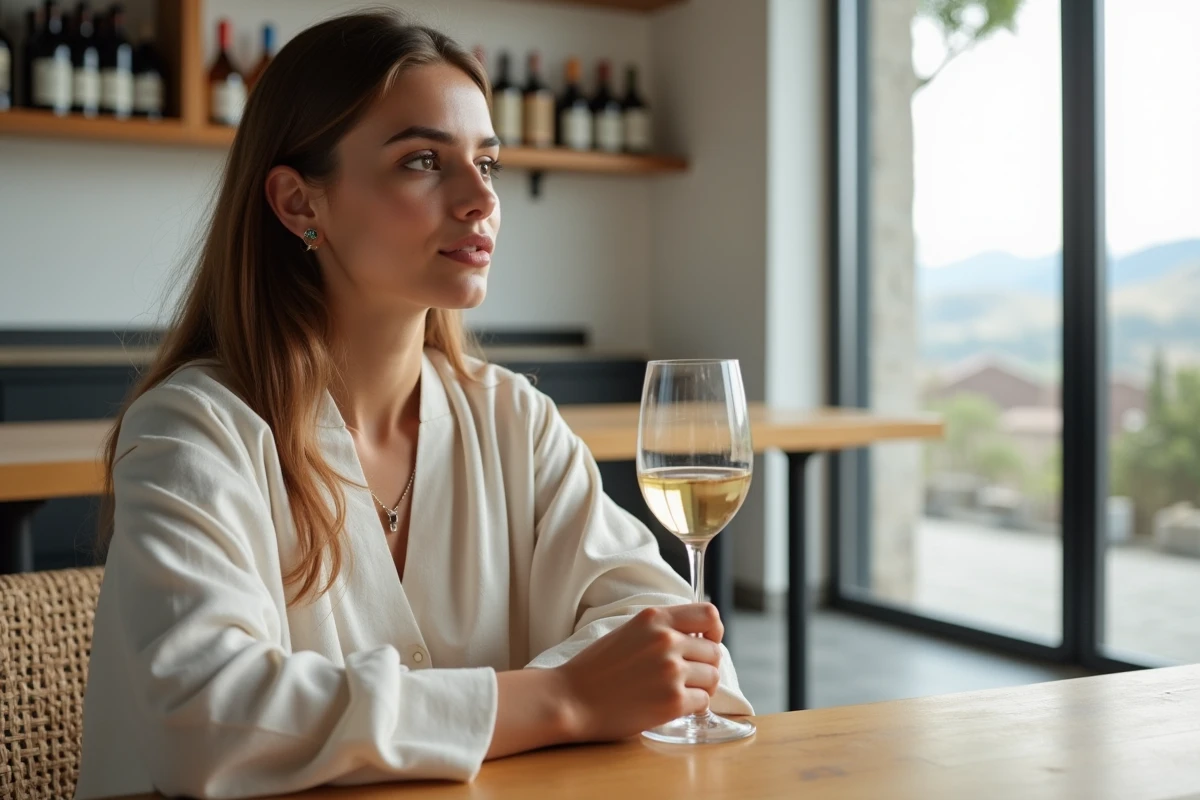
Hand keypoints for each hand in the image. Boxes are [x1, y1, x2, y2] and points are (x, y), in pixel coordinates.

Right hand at [555, 603, 724, 742]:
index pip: (709, 614)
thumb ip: (662, 629)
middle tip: (687, 676)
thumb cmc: (596, 668)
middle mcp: (666, 640)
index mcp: (655, 618)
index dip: (714, 630)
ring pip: (713, 677)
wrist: (571, 699)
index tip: (707, 642)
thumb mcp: (629, 631)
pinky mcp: (672, 702)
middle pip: (714, 651)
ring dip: (701, 687)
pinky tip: (673, 705)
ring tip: (680, 691)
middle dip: (706, 665)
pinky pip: (703, 701)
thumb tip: (698, 638)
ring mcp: (671, 671)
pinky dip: (693, 706)